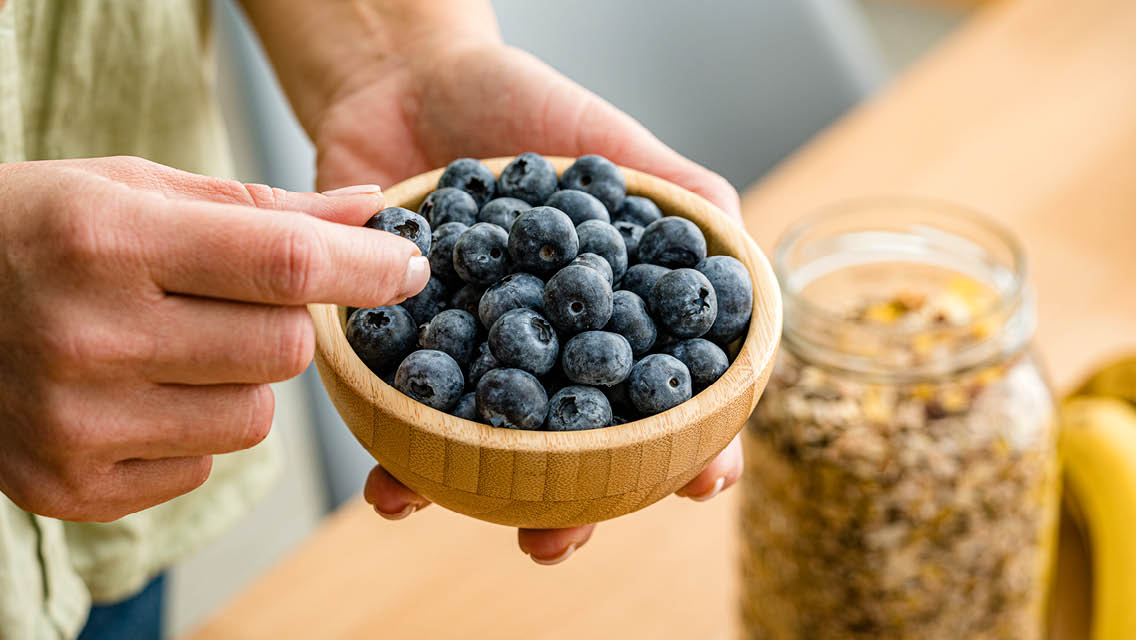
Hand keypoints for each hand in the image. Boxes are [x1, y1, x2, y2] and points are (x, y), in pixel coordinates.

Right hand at [0, 156, 425, 520]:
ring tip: (171, 345)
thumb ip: (262, 209)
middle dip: (285, 325)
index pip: (284, 266)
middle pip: (284, 353)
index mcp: (106, 242)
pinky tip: (134, 393)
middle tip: (231, 300)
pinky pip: (203, 468)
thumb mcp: (137, 190)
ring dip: (239, 381)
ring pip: (253, 418)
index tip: (407, 266)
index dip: (365, 268)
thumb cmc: (42, 231)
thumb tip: (370, 212)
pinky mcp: (69, 487)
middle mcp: (87, 339)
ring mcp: (73, 425)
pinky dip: (191, 432)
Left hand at [309, 39, 742, 563]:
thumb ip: (677, 193)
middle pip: (570, 444)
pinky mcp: (397, 347)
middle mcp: (540, 345)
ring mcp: (469, 353)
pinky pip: (399, 414)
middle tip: (563, 538)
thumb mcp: (605, 143)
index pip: (656, 392)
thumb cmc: (517, 105)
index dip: (686, 441)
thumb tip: (742, 257)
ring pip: (485, 448)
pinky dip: (396, 454)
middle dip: (575, 502)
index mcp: (600, 312)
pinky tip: (392, 482)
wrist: (403, 78)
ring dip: (482, 499)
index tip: (702, 480)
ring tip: (483, 530)